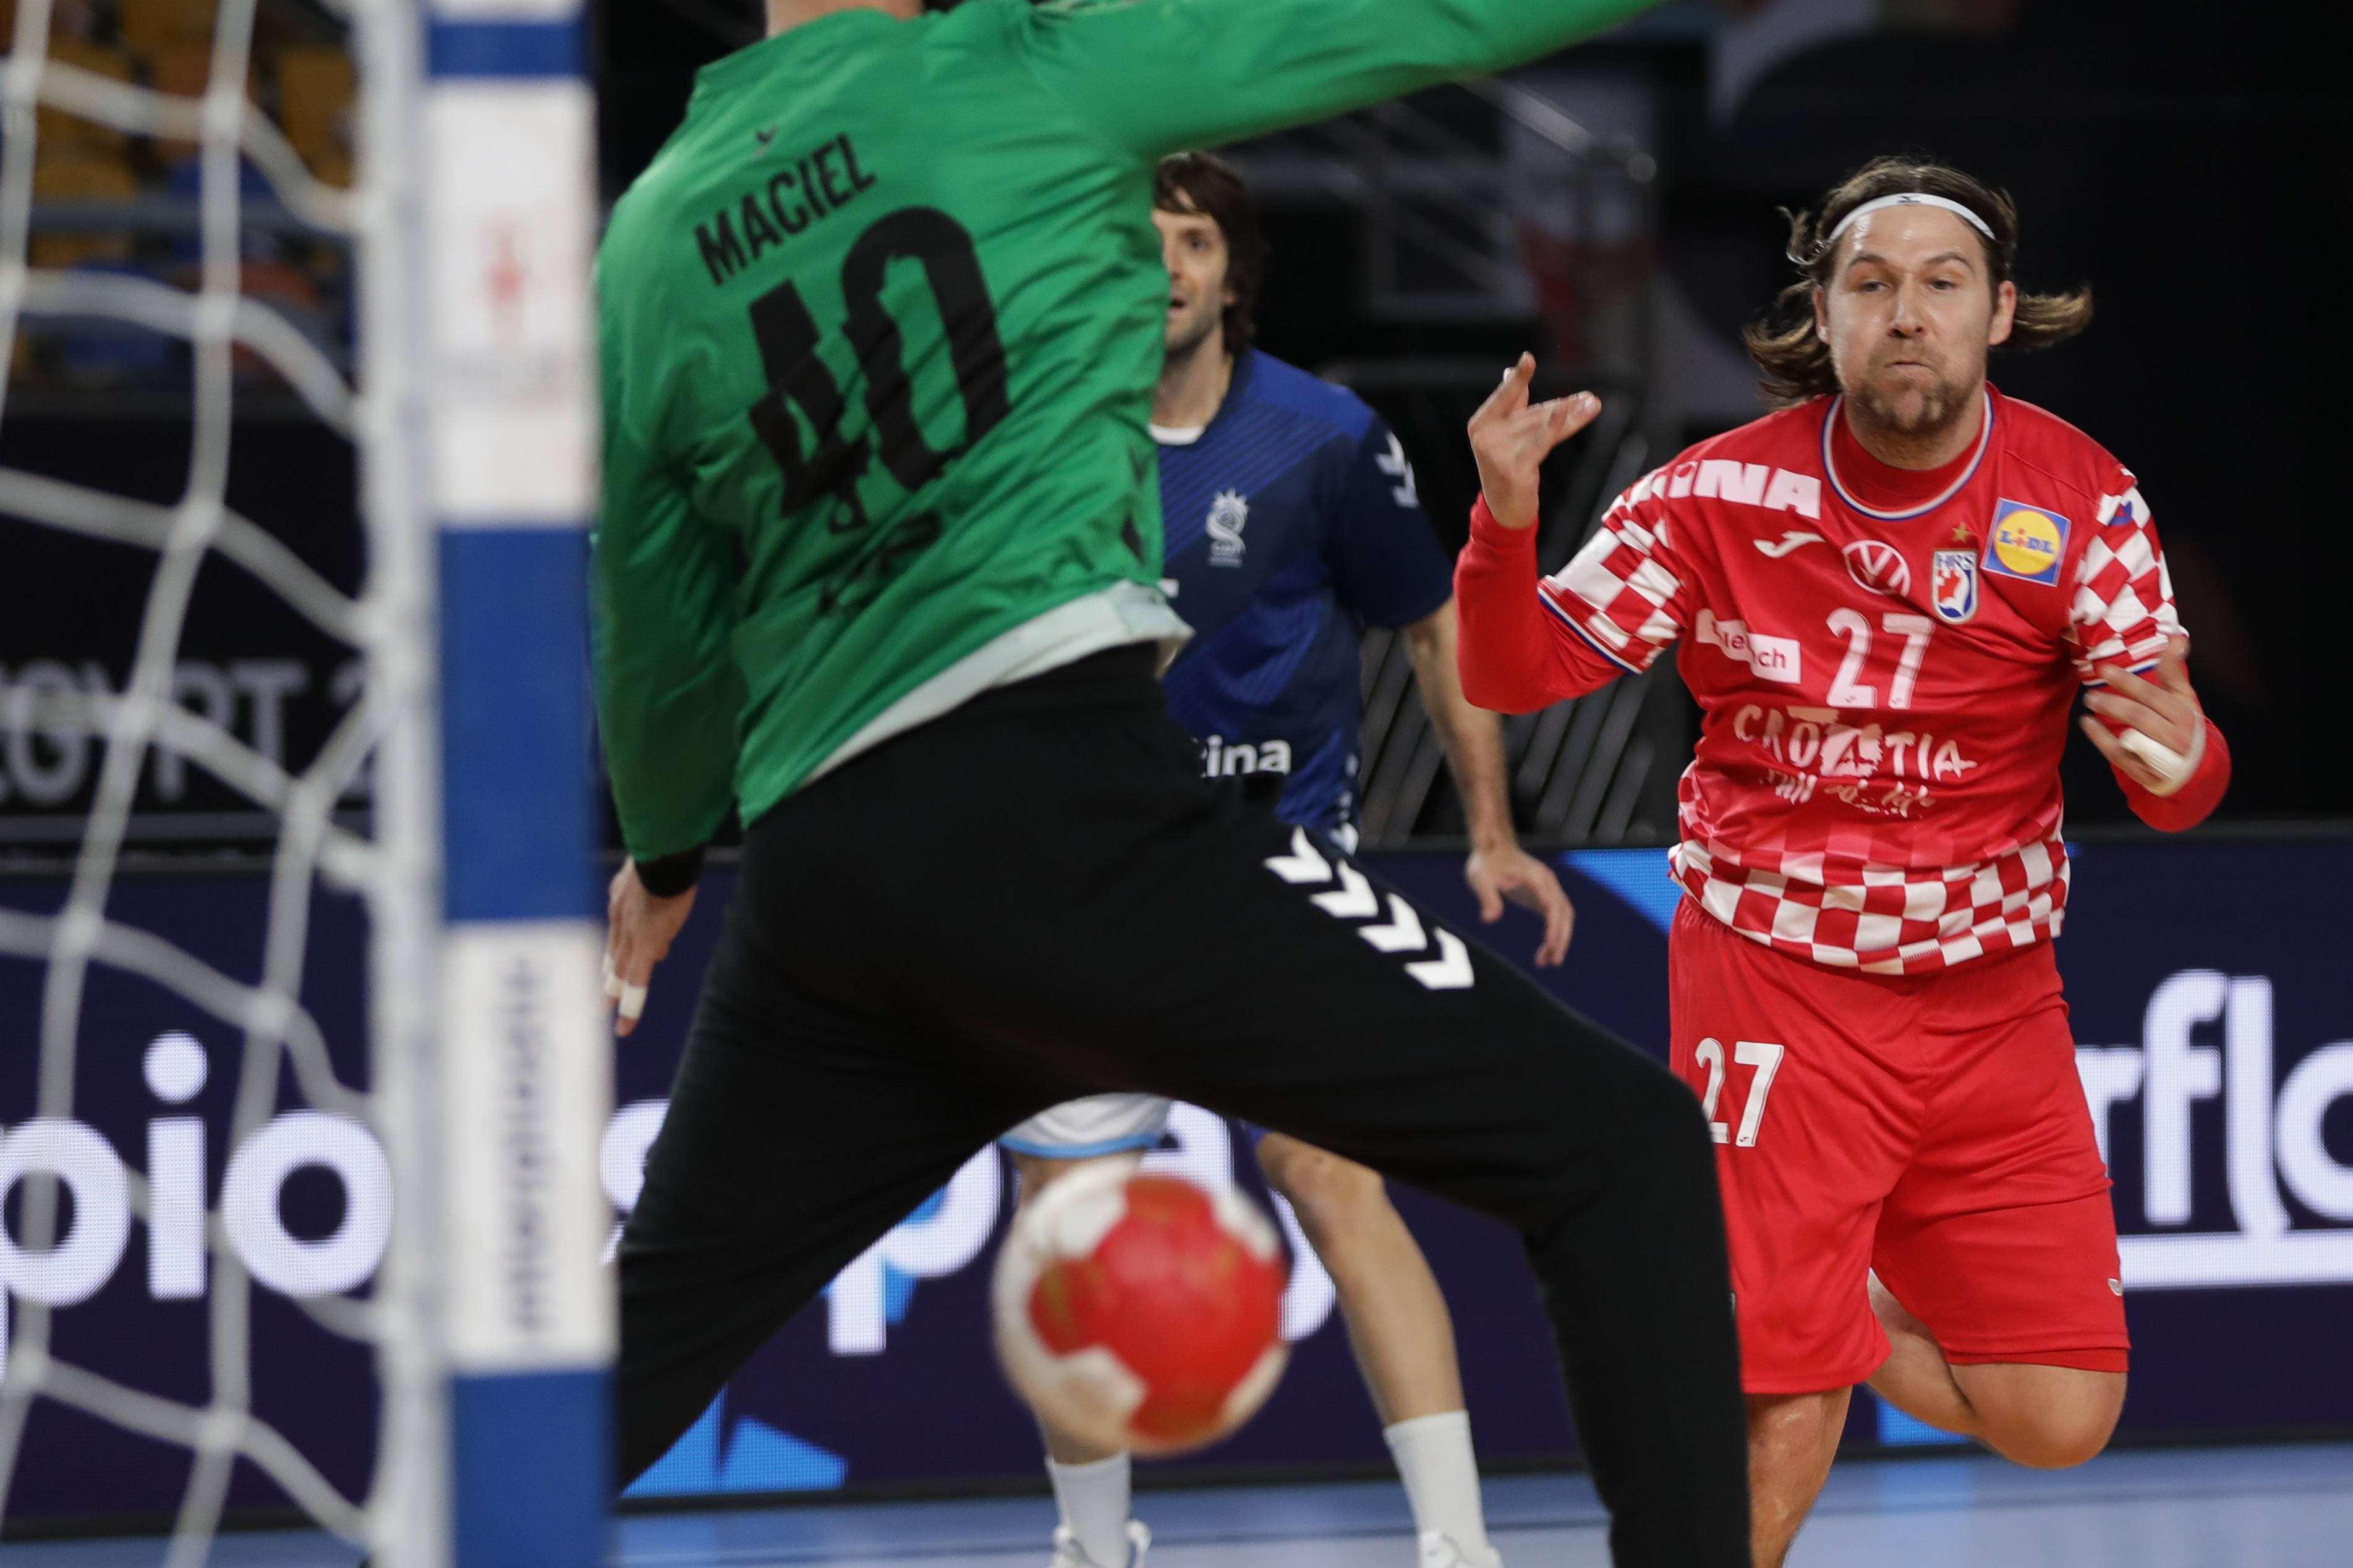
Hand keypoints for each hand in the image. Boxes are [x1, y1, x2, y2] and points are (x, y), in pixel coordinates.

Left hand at [604, 859, 696, 1036]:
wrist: (662, 855)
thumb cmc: (665, 854)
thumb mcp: (655, 871)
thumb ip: (655, 890)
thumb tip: (660, 905)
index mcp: (621, 899)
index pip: (619, 931)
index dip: (618, 949)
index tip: (616, 963)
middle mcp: (619, 920)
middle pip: (613, 955)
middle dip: (606, 978)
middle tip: (597, 1001)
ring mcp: (630, 936)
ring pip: (619, 973)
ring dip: (612, 995)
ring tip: (604, 1016)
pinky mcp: (644, 949)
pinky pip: (636, 984)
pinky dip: (630, 1007)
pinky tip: (624, 1027)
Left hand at [1465, 841, 1575, 966]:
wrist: (1492, 848)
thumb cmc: (1486, 862)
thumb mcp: (1480, 878)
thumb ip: (1487, 897)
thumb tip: (1488, 919)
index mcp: (1538, 878)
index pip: (1552, 906)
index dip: (1553, 926)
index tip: (1550, 945)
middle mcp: (1548, 884)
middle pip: (1564, 914)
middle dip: (1562, 938)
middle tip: (1553, 962)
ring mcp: (1547, 890)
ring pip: (1562, 918)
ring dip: (1559, 939)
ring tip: (1547, 962)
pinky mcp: (1542, 896)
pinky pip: (1554, 918)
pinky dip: (1553, 934)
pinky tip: (1544, 951)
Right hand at [1467, 353, 1603, 530]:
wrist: (1504, 511)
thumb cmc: (1506, 468)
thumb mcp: (1503, 436)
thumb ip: (1509, 404)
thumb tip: (1509, 372)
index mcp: (1481, 423)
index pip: (1506, 396)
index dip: (1519, 378)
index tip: (1528, 358)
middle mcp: (1485, 437)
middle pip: (1534, 414)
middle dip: (1564, 406)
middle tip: (1589, 399)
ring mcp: (1498, 454)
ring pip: (1543, 427)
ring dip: (1572, 416)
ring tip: (1593, 406)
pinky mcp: (1514, 468)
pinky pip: (1542, 443)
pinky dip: (1556, 427)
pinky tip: (1568, 413)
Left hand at [2080, 636, 2205, 796]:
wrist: (2195, 769)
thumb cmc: (2185, 726)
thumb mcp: (2185, 699)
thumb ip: (2174, 671)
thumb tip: (2174, 638)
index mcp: (2185, 715)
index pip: (2153, 696)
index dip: (2128, 682)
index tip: (2104, 670)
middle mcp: (2175, 737)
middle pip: (2140, 717)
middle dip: (2113, 703)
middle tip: (2090, 693)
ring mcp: (2161, 758)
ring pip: (2130, 738)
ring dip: (2107, 720)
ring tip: (2089, 704)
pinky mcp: (2145, 773)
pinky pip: (2119, 755)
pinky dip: (2101, 740)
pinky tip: (2088, 725)